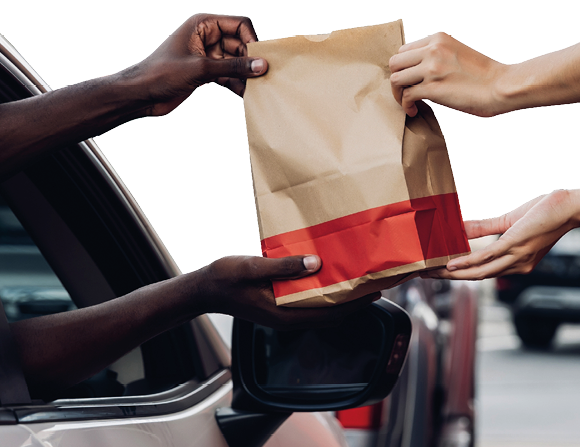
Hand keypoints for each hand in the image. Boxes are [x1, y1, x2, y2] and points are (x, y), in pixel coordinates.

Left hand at [124, 14, 266, 116]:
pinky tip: (246, 95)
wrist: (139, 95)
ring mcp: (207, 55)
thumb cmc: (160, 74)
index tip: (261, 59)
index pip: (239, 24)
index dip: (253, 40)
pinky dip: (238, 84)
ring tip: (257, 89)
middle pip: (241, 44)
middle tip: (263, 77)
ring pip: (237, 61)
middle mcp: (207, 36)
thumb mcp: (201, 69)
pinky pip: (230, 74)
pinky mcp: (206, 72)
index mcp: (202, 24)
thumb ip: (234, 66)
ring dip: (246, 74)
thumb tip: (261, 65)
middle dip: (251, 60)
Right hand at [196, 255, 379, 330]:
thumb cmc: (226, 278)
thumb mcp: (254, 267)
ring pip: (321, 308)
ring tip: (358, 278)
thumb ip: (284, 267)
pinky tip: (330, 275)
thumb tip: (316, 263)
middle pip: (330, 313)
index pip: (329, 313)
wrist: (205, 288)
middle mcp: (288, 317)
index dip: (354, 305)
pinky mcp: (280, 305)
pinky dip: (324, 291)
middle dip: (353, 301)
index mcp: (284, 314)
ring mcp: (284, 313)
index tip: (374, 292)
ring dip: (340, 296)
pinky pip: (309, 301)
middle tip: (373, 282)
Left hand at [388, 32, 508, 117]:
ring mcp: (431, 68)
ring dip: (398, 93)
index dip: (405, 66)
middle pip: (395, 62)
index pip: (405, 49)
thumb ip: (440, 54)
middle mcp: (432, 50)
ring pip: (396, 79)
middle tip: (405, 90)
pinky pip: (406, 96)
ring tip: (408, 102)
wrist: (502, 86)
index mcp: (439, 38)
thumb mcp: (459, 52)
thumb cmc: (487, 75)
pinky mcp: (433, 88)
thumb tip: (423, 70)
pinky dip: (406, 105)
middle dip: (398, 78)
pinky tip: (413, 110)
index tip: (411, 78)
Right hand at [426, 190, 579, 278]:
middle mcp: (516, 266)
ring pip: (478, 272)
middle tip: (425, 276)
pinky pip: (486, 257)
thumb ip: (484, 227)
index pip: (483, 273)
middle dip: (448, 279)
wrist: (569, 207)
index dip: (459, 275)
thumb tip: (460, 227)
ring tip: (431, 272)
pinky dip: (466, 263)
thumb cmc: (545, 212)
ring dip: (452, 274)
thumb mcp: (509, 221)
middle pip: (476, 277)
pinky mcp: (514, 244)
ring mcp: (516, 257)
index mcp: (516, 263)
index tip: (436, 273)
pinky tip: (450, 264)